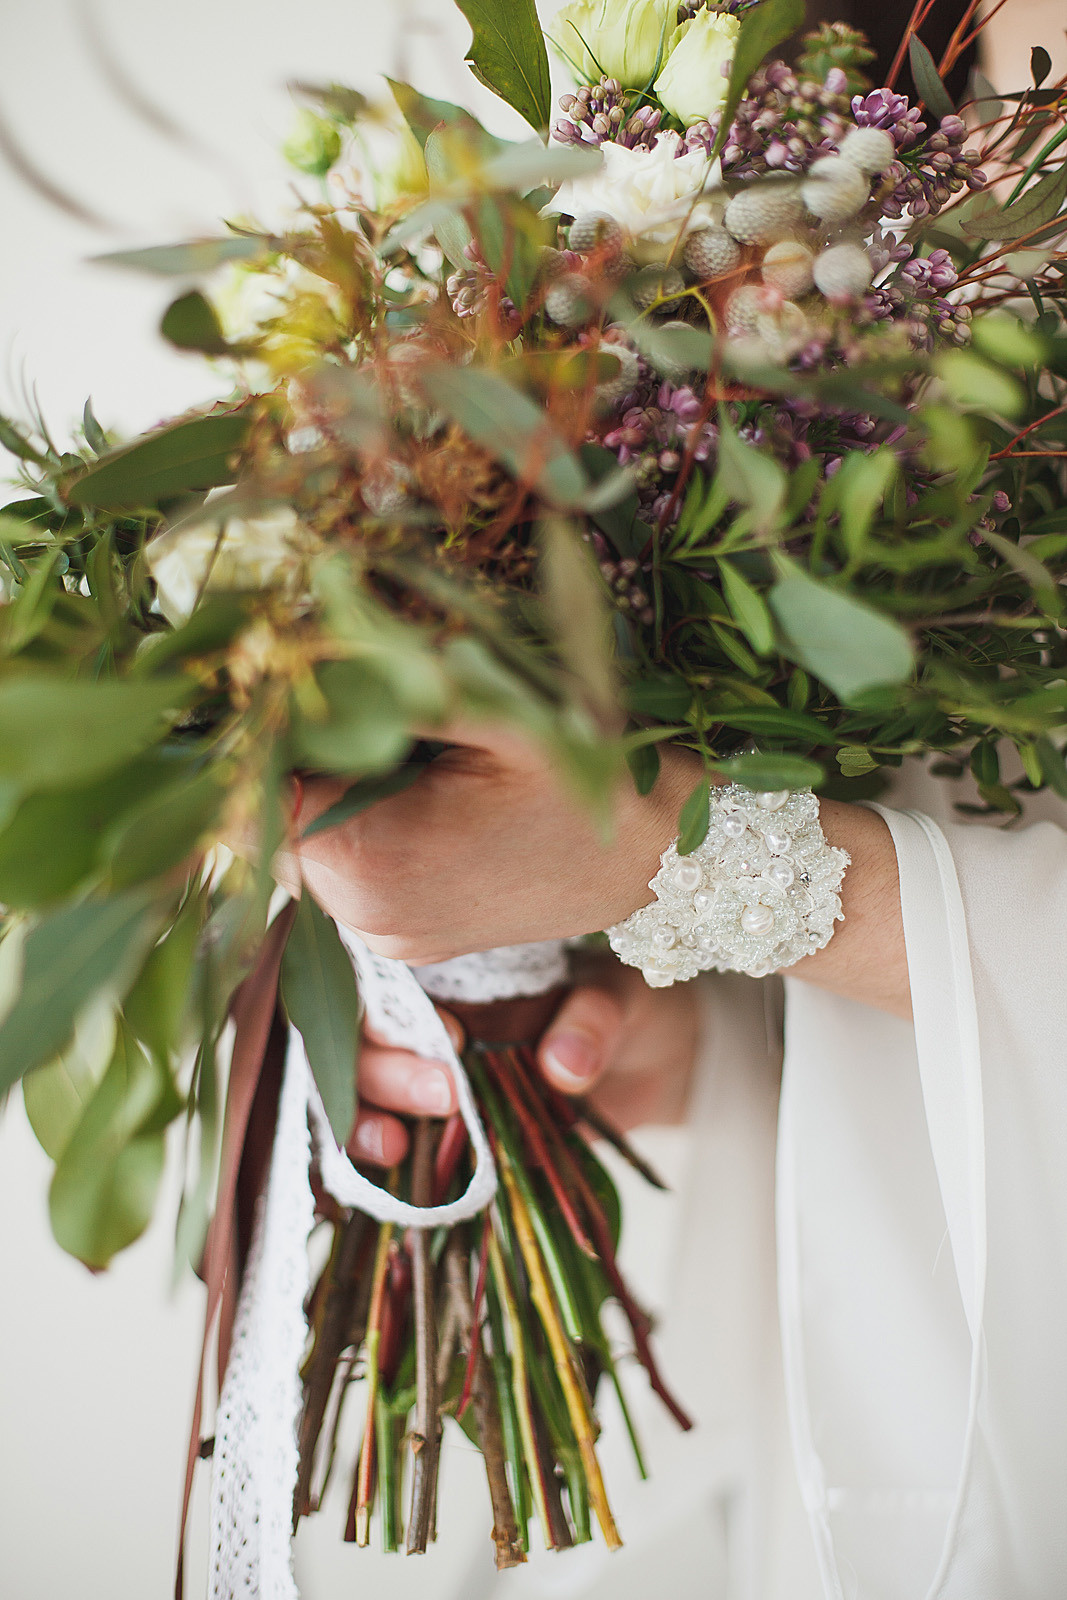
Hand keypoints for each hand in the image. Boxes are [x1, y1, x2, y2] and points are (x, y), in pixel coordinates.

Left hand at [285, 723, 909, 1017]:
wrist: (687, 866)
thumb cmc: (611, 784)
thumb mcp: (510, 711)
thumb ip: (394, 680)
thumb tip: (304, 634)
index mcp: (374, 868)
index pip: (257, 788)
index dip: (274, 721)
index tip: (307, 661)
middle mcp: (366, 919)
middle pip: (280, 812)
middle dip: (312, 743)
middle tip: (375, 680)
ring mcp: (389, 934)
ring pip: (314, 835)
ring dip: (342, 775)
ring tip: (421, 730)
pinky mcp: (410, 930)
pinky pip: (354, 859)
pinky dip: (369, 810)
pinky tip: (430, 773)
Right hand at [347, 955, 702, 1166]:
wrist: (650, 1065)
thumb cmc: (625, 1010)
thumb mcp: (620, 1000)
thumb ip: (593, 1021)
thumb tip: (563, 1065)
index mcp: (454, 965)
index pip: (387, 974)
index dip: (398, 1004)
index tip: (449, 1037)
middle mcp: (423, 1014)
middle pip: (360, 1036)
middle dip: (387, 1070)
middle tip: (446, 1095)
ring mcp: (422, 1071)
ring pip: (356, 1090)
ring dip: (366, 1118)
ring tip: (400, 1144)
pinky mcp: (434, 1127)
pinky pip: (384, 1139)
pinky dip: (374, 1158)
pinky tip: (396, 1166)